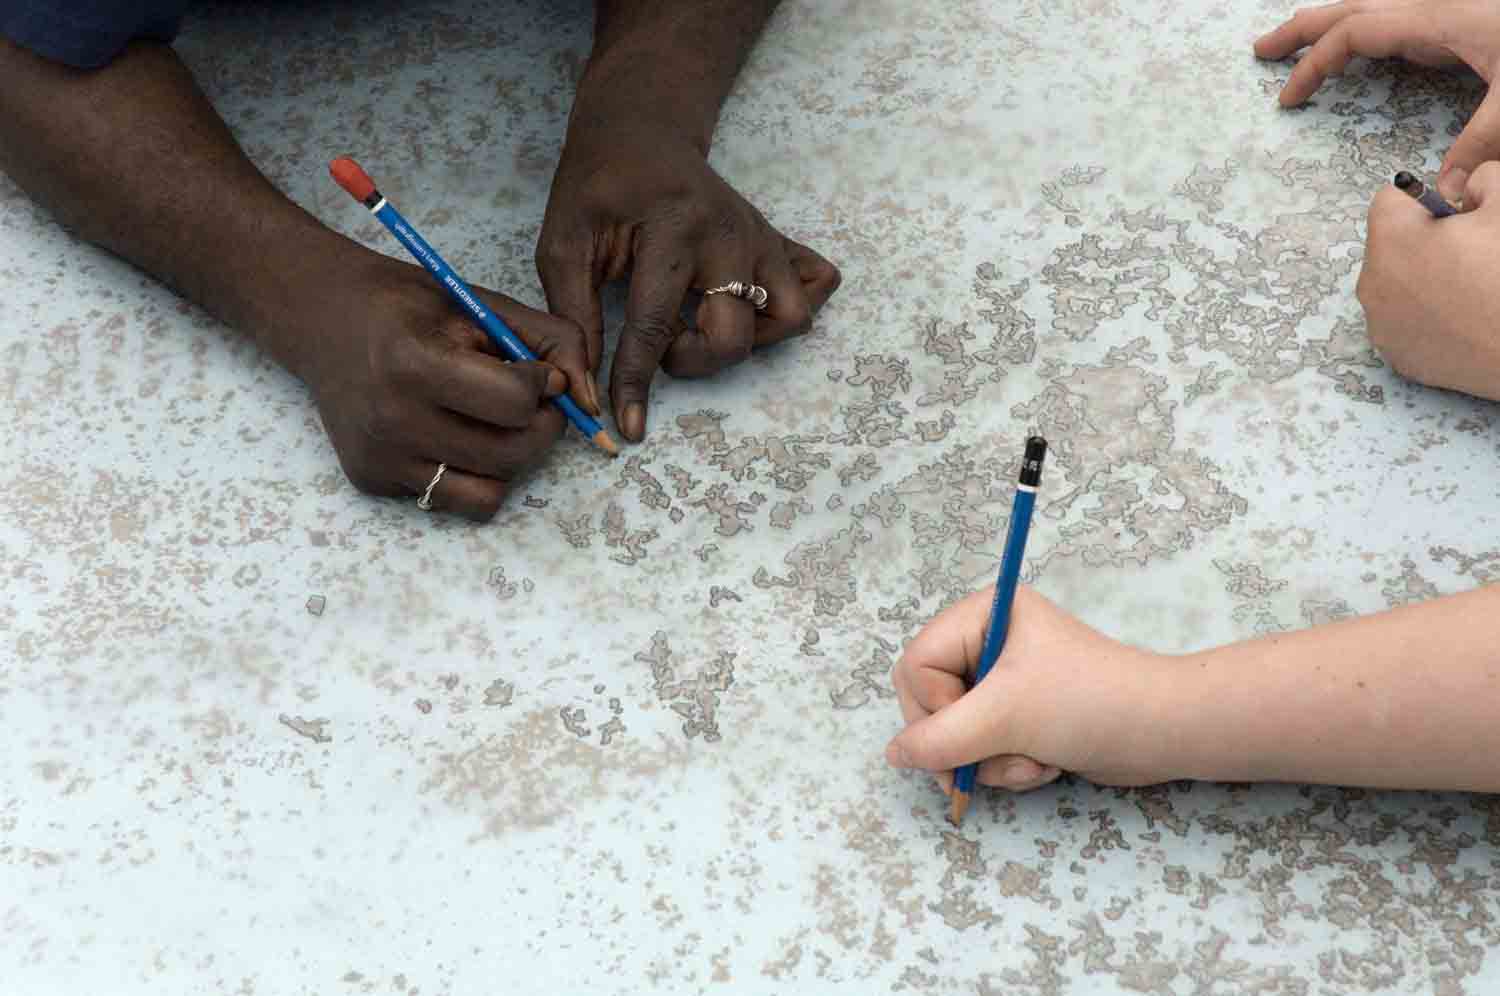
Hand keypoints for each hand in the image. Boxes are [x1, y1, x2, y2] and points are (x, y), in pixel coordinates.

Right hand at [295, 251, 594, 519]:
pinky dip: (473, 475)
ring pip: (491, 490)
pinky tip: (459, 438)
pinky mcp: (372, 481)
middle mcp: (392, 419)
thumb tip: (585, 395)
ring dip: (512, 458)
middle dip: (543, 428)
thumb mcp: (479, 302)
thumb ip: (547, 339)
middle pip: (512, 454)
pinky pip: (455, 500)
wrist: (321, 319)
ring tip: (496, 422)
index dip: (543, 385)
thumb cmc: (406, 306)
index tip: (538, 372)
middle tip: (534, 403)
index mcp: (414, 364)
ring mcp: (380, 458)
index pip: (514, 402)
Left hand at [536, 98, 840, 441]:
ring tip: (704, 324)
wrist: (641, 131)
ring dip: (749, 341)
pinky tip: (747, 308)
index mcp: (671, 229)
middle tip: (663, 342)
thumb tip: (586, 387)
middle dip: (695, 360)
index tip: (626, 426)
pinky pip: (816, 287)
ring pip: (790, 319)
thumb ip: (574, 316)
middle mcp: (729, 235)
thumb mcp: (563, 243)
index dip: (637, 383)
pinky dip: (788, 310)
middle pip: (735, 335)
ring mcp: (761, 238)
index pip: (656, 324)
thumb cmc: (598, 187)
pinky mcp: (778, 242)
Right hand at [885, 586, 1173, 793]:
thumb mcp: (1004, 718)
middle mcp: (988, 640)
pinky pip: (983, 746)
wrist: (1164, 733)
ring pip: (955, 732)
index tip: (973, 728)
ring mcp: (1005, 679)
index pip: (917, 665)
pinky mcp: (1022, 713)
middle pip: (929, 700)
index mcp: (983, 614)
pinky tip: (1044, 764)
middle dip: (962, 743)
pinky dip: (1007, 765)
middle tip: (984, 765)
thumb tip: (894, 755)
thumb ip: (938, 739)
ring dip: (989, 760)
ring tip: (1032, 762)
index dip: (934, 707)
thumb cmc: (1088, 703)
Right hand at [1255, 1, 1499, 198]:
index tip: (1289, 100)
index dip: (1316, 65)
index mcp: (1439, 18)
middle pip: (1351, 7)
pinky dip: (1362, 38)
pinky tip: (1355, 57)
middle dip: (1302, 29)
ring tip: (1293, 49)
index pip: (1355, 33)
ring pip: (1370, 10)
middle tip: (1261, 52)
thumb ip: (1480, 144)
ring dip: (1329, 28)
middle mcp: (1435, 7)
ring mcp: (1445, 12)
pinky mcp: (1457, 25)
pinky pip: (1393, 24)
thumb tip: (1446, 192)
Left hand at [1356, 162, 1499, 398]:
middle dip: (1423, 241)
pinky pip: (1404, 322)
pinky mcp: (1398, 357)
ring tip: (1468, 287)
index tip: (1456, 212)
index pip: (1391, 199)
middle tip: (1469, 252)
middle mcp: (1372, 283)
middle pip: (1390, 245)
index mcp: (1392, 239)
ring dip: (1422, 279)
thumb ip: (1482, 179)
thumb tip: (1467, 185)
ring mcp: (1381, 325)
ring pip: (1395, 285)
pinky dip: (1426, 316)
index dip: (1427, 200)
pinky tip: (1462, 317)